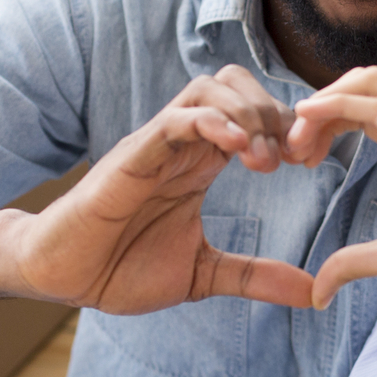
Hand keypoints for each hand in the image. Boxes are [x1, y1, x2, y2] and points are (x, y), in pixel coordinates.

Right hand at [7, 66, 313, 312]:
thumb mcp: (202, 275)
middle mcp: (184, 146)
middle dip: (273, 112)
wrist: (65, 279)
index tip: (311, 162)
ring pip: (209, 90)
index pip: (254, 115)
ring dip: (247, 114)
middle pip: (236, 85)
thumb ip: (254, 276)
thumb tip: (311, 291)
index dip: (288, 128)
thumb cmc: (122, 269)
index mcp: (202, 164)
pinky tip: (236, 147)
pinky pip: (175, 120)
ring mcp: (158, 146)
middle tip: (291, 157)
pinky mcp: (133, 157)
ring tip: (262, 160)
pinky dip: (211, 123)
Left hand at [287, 67, 376, 307]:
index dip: (323, 122)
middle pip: (361, 83)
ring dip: (325, 100)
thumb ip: (352, 264)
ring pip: (369, 81)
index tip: (299, 158)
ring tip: (298, 137)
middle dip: (319, 104)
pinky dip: (338, 103)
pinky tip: (309, 117)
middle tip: (294, 147)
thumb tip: (317, 291)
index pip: (359, 109)